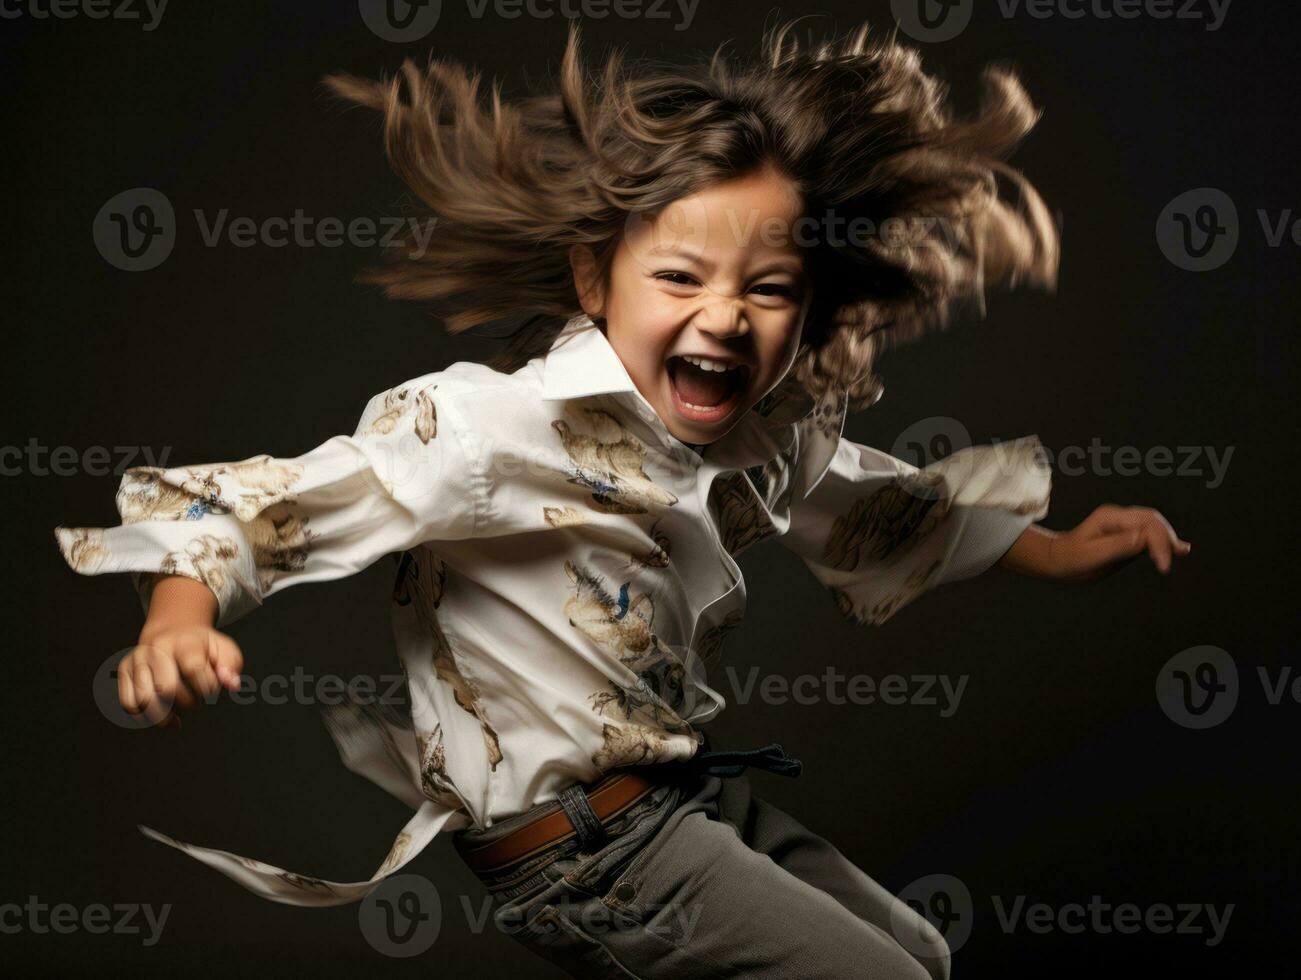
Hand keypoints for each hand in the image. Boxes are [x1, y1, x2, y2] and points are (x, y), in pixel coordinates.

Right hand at [121, 624, 243, 729]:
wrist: (172, 631)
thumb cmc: (202, 647)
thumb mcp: (224, 650)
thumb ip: (231, 666)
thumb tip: (231, 685)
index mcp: (184, 641)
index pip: (194, 669)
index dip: (206, 688)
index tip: (210, 691)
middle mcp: (157, 648)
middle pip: (165, 687)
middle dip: (185, 703)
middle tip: (195, 703)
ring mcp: (137, 659)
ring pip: (143, 699)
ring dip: (163, 716)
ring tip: (176, 719)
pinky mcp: (125, 670)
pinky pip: (128, 703)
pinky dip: (144, 718)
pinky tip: (161, 718)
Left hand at [1042, 504, 1191, 581]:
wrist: (1058, 559)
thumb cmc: (1070, 558)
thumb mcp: (1092, 555)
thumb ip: (1118, 545)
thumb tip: (1143, 539)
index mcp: (1110, 517)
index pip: (1145, 524)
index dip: (1159, 543)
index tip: (1163, 566)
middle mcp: (1118, 516)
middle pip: (1153, 521)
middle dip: (1166, 538)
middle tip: (1172, 560)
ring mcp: (1123, 523)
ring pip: (1154, 525)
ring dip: (1168, 539)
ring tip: (1181, 552)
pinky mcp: (1126, 533)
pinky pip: (1149, 533)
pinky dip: (1163, 541)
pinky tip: (1179, 548)